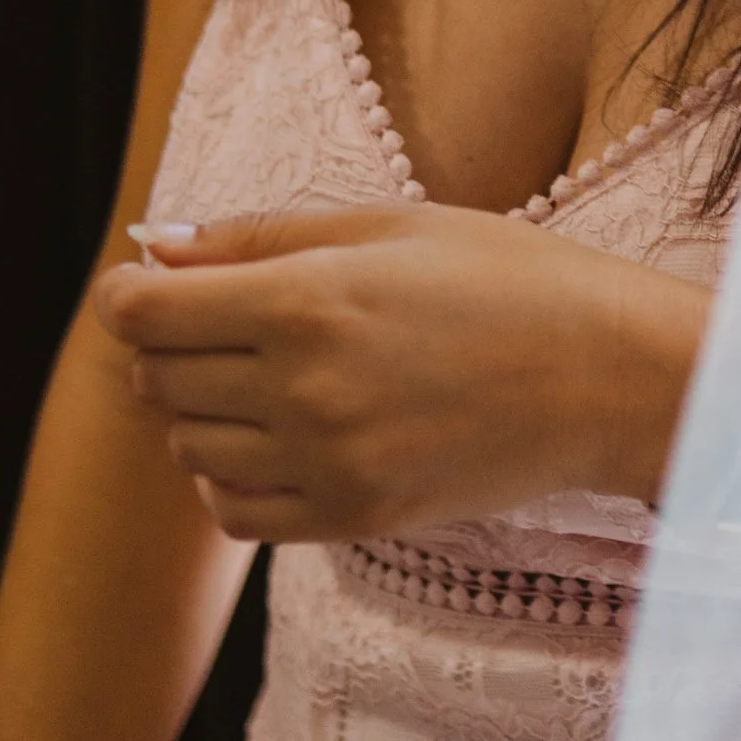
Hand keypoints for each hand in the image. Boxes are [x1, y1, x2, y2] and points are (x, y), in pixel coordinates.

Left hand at [92, 204, 708, 540]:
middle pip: (157, 382)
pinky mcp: (356, 514)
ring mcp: (329, 461)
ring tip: (265, 381)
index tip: (151, 285)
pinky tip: (274, 442)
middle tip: (223, 324)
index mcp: (307, 301)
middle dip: (169, 348)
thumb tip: (154, 247)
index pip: (143, 314)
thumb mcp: (390, 226)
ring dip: (202, 414)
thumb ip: (260, 238)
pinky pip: (235, 512)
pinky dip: (229, 480)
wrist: (611, 375)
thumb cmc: (510, 279)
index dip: (129, 294)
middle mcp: (304, 388)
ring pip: (189, 450)